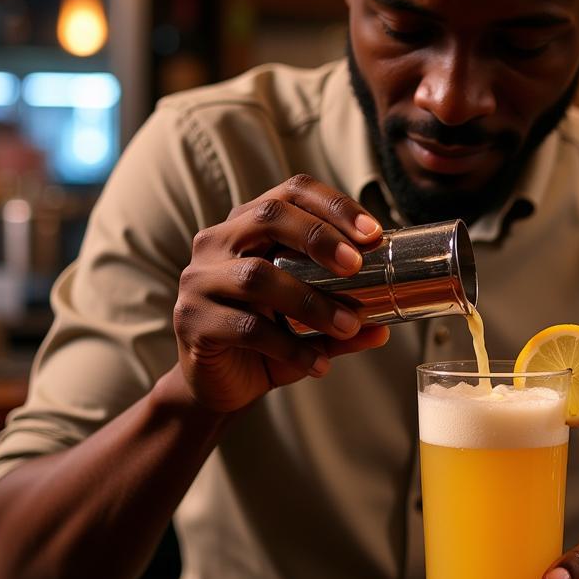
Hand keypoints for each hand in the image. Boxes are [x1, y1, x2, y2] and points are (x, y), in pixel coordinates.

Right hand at [172, 174, 389, 413]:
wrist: (216, 385)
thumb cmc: (264, 340)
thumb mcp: (309, 328)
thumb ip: (342, 319)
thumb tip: (385, 328)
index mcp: (249, 226)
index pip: (291, 193)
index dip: (334, 206)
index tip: (373, 233)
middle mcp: (218, 242)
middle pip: (269, 217)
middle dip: (319, 237)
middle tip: (356, 265)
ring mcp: (200, 280)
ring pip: (258, 276)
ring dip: (311, 301)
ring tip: (347, 325)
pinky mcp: (193, 320)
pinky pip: (247, 328)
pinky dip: (290, 347)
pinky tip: (318, 363)